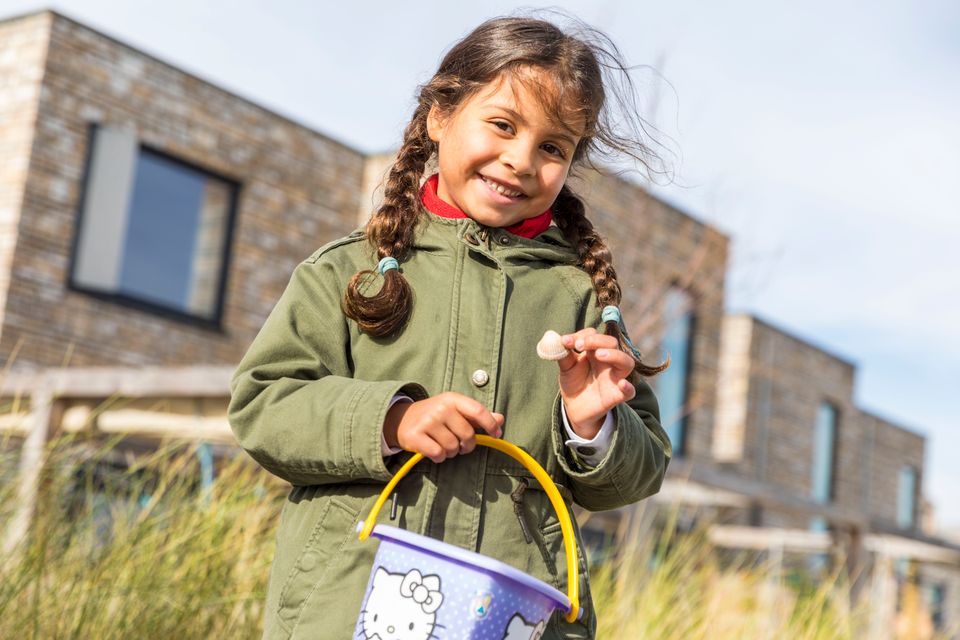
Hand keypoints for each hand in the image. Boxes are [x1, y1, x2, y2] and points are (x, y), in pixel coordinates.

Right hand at [383, 392, 504, 463]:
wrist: (402, 419)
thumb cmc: (435, 416)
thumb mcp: (455, 410)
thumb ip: (477, 416)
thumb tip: (501, 419)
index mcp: (453, 399)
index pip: (478, 411)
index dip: (491, 424)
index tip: (497, 434)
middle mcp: (440, 408)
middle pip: (467, 434)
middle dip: (467, 445)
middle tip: (459, 444)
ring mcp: (427, 421)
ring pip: (452, 447)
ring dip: (451, 452)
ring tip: (443, 445)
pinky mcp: (415, 435)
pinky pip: (438, 454)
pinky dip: (439, 457)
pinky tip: (434, 451)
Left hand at [557, 328, 636, 438]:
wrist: (574, 408)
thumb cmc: (573, 382)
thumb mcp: (566, 367)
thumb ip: (563, 354)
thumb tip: (558, 340)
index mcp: (595, 351)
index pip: (594, 335)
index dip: (582, 335)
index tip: (567, 341)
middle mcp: (608, 361)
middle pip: (612, 343)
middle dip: (597, 341)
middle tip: (579, 346)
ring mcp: (614, 378)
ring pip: (627, 362)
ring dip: (614, 355)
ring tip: (598, 354)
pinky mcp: (616, 396)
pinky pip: (630, 392)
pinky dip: (628, 387)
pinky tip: (622, 384)